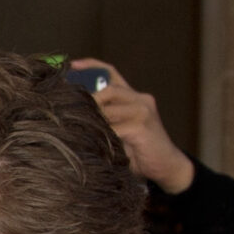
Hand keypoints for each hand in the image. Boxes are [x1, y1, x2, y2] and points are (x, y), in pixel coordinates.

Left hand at [70, 61, 195, 192]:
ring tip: (76, 129)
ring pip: (108, 105)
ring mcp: (143, 111)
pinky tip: (91, 144)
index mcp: (133, 97)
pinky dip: (99, 136)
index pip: (111, 73)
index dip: (91, 67)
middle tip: (67, 112)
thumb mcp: (119, 132)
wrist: (166, 166)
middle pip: (108, 89)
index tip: (70, 66)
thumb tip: (71, 115)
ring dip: (90, 118)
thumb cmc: (138, 151)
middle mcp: (140, 99)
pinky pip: (113, 128)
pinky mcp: (142, 126)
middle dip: (87, 99)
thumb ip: (104, 121)